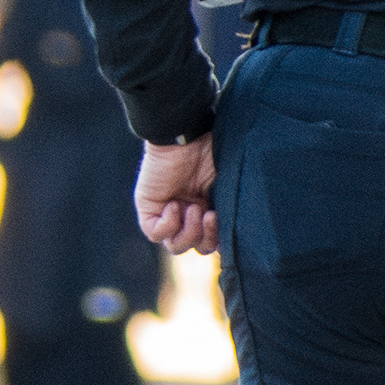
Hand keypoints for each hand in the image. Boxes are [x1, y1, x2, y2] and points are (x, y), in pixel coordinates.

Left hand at [135, 136, 216, 255]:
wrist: (188, 137)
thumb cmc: (211, 154)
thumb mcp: (226, 187)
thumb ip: (228, 212)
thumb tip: (235, 237)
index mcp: (206, 209)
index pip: (210, 241)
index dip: (217, 239)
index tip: (223, 219)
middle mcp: (187, 213)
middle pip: (195, 246)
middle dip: (205, 238)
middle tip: (209, 215)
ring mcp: (166, 212)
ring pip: (175, 245)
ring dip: (189, 232)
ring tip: (195, 209)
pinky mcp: (148, 208)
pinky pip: (155, 233)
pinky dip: (168, 224)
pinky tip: (175, 204)